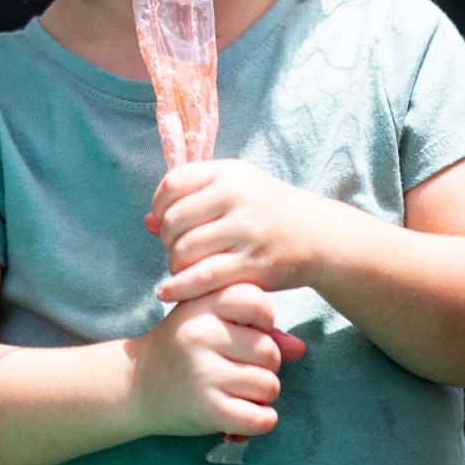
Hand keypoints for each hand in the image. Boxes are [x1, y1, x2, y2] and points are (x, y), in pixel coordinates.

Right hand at [129, 284, 284, 438]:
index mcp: (203, 304)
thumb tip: (299, 347)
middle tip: (245, 367)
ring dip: (264, 393)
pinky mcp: (205, 408)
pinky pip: (259, 418)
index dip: (264, 319)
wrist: (137, 383)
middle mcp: (202, 334)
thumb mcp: (211, 321)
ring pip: (269, 385)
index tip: (251, 330)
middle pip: (269, 350)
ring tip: (243, 390)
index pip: (256, 301)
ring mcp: (203, 372)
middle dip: (267, 364)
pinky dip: (262, 420)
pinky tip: (249, 414)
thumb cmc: (183, 347)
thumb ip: (255, 327)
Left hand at [147, 160, 319, 302]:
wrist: (318, 234)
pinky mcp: (254, 263)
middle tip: (175, 250)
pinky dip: (180, 287)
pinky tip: (169, 292)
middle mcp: (237, 196)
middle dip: (167, 240)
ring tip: (181, 268)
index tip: (163, 221)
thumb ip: (192, 199)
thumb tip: (146, 222)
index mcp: (230, 172)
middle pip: (175, 219)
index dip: (159, 205)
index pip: (173, 182)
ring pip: (185, 249)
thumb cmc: (268, 210)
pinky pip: (204, 276)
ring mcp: (247, 229)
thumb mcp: (235, 189)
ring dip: (174, 264)